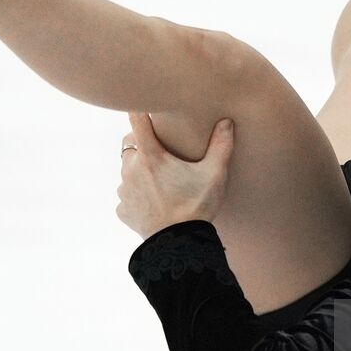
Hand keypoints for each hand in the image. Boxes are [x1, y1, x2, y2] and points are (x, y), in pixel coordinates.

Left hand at [116, 113, 234, 239]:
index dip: (139, 109)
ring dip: (139, 171)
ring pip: (127, 171)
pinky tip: (154, 202)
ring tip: (161, 181)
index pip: (136, 120)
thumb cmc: (196, 207)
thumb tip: (226, 121)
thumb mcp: (214, 175)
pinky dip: (137, 195)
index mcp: (151, 156)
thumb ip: (221, 145)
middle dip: (143, 145)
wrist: (178, 245)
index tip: (144, 105)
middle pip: (131, 146)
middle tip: (164, 153)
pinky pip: (127, 196)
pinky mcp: (123, 209)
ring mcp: (124, 191)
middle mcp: (131, 170)